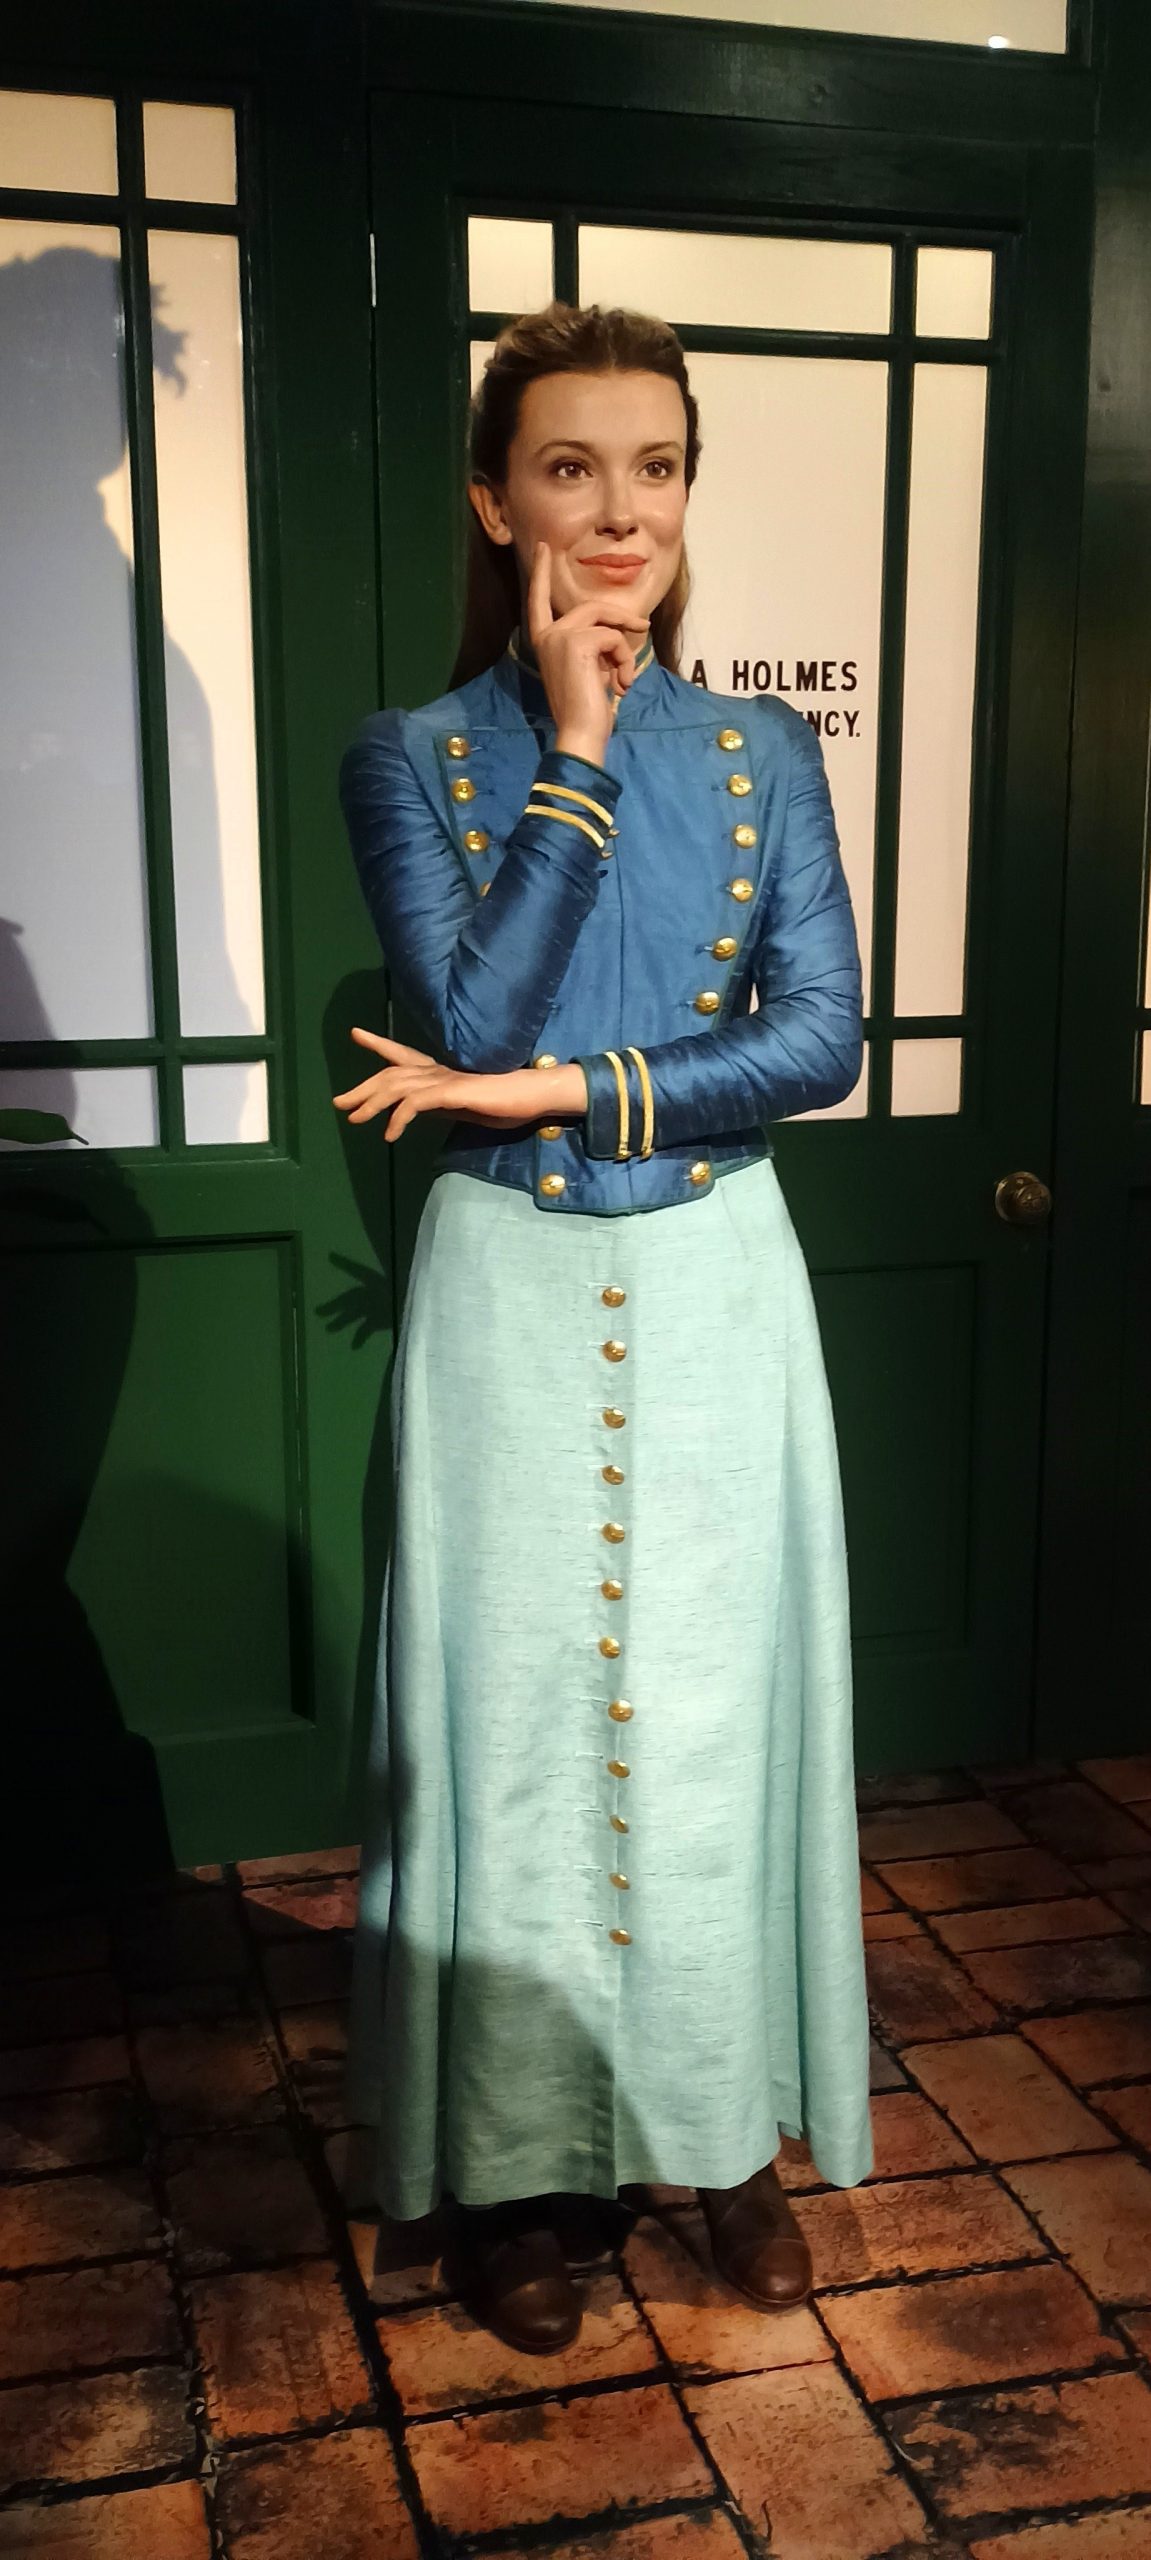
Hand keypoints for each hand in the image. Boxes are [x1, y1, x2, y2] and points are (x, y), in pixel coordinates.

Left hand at [332, 1027, 583, 1140]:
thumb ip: (444, 1104)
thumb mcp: (468, 1105)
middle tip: (339, 1102)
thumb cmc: (508, 1101)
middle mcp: (439, 1070)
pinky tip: (390, 1134)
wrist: (535, 1094)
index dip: (379, 1044)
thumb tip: (422, 1110)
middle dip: (363, 1087)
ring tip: (354, 1119)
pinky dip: (399, 1117)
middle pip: (391, 1073)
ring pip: (397, 1086)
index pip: (404, 1054)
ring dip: (372, 1103)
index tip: (356, 1034)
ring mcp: (445, 1079)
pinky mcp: (452, 1091)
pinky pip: (416, 1102)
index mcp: (442, 1071)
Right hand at [527, 538, 648, 764]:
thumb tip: (618, 630)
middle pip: (592, 608)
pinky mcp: (577, 642)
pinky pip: (614, 637)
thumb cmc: (588, 710)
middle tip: (644, 624)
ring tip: (624, 679)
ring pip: (605, 620)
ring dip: (624, 648)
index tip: (544, 548)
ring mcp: (559, 636)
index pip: (540, 601)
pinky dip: (625, 659)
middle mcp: (547, 635)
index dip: (543, 574)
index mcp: (544, 642)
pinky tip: (619, 685)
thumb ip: (594, 645)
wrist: (581, 733)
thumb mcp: (590, 670)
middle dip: (621, 618)